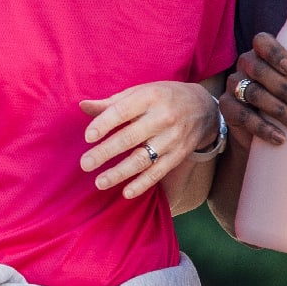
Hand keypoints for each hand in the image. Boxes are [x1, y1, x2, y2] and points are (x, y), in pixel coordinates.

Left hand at [78, 81, 215, 198]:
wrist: (204, 108)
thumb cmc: (162, 98)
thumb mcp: (140, 92)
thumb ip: (111, 102)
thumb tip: (83, 106)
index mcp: (149, 98)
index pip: (123, 111)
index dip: (104, 124)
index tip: (88, 137)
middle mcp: (162, 118)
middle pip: (130, 138)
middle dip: (106, 152)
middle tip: (85, 164)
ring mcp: (172, 138)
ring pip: (143, 159)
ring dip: (120, 173)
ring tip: (100, 182)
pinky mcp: (178, 155)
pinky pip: (159, 172)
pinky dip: (143, 184)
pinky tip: (126, 193)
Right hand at [222, 33, 286, 147]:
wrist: (265, 130)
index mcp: (264, 53)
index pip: (262, 42)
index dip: (275, 52)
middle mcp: (246, 65)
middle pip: (258, 69)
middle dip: (283, 87)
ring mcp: (234, 85)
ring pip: (250, 91)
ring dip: (275, 108)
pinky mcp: (228, 108)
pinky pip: (240, 115)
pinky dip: (260, 127)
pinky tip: (278, 137)